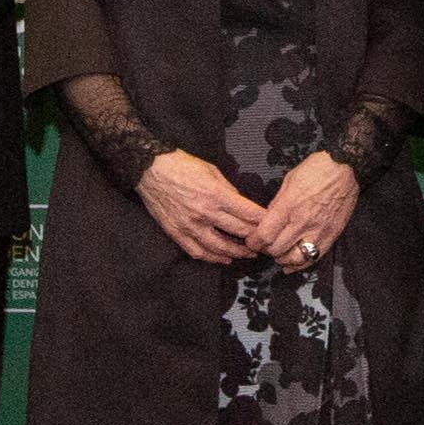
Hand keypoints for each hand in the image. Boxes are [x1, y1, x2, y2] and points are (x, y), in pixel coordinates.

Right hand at [137, 150, 269, 263]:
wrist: (150, 169)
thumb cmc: (182, 165)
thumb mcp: (212, 170)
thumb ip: (229, 190)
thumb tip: (242, 204)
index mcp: (216, 195)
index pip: (248, 214)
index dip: (263, 221)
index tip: (273, 225)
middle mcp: (205, 213)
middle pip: (238, 232)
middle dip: (255, 239)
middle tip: (265, 243)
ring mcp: (190, 226)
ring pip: (219, 248)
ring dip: (236, 253)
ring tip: (247, 254)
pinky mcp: (176, 233)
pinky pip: (197, 251)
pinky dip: (211, 258)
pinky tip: (222, 259)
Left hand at [251, 153, 359, 270]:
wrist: (345, 168)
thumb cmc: (316, 169)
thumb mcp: (288, 181)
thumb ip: (277, 204)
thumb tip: (268, 220)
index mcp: (288, 206)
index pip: (264, 235)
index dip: (254, 242)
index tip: (252, 241)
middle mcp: (303, 222)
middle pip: (277, 250)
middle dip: (266, 250)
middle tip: (265, 245)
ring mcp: (319, 231)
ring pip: (295, 259)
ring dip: (283, 259)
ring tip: (279, 253)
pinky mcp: (332, 235)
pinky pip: (314, 258)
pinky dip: (300, 264)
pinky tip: (292, 264)